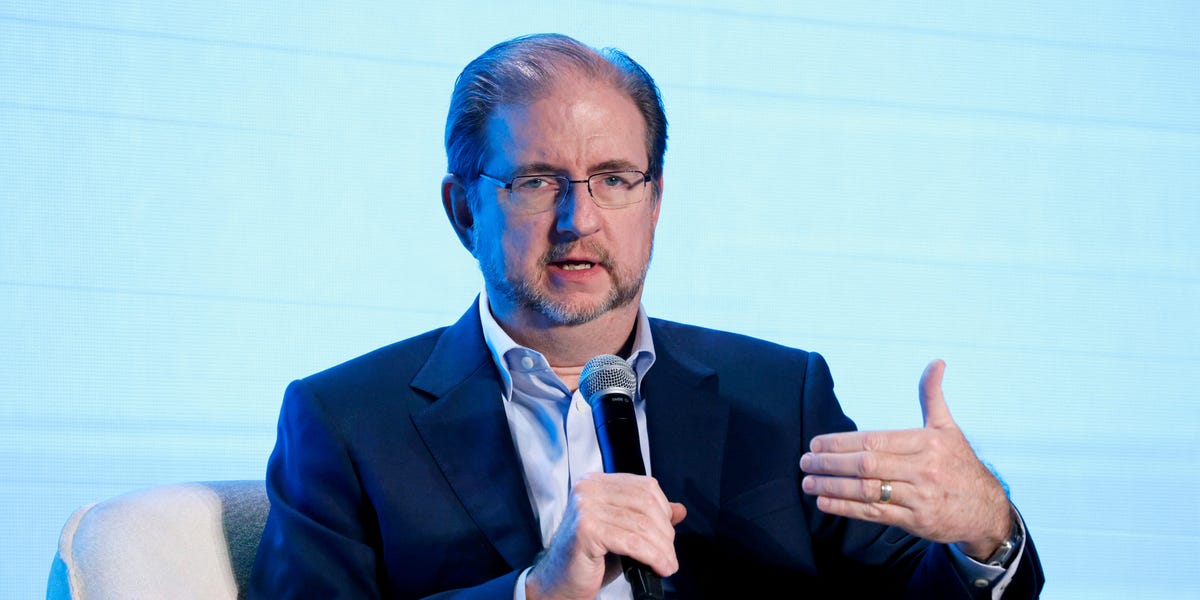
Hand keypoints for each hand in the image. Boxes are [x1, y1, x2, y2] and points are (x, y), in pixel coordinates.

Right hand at [526, 472, 687, 599]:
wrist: (557, 582)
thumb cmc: (586, 558)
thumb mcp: (621, 531)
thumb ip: (647, 517)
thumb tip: (679, 509)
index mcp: (596, 483)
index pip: (644, 486)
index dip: (664, 510)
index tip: (668, 532)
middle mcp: (588, 489)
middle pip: (646, 503)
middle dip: (665, 532)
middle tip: (669, 554)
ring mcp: (585, 507)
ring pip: (642, 525)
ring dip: (662, 549)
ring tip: (668, 564)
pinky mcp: (586, 529)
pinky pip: (632, 542)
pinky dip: (652, 556)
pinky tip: (659, 567)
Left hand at [799, 360, 1010, 559]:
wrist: (987, 509)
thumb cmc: (959, 464)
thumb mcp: (948, 428)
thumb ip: (932, 396)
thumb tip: (937, 362)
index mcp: (926, 443)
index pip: (875, 441)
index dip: (842, 443)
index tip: (816, 443)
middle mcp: (923, 469)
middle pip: (867, 465)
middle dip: (830, 463)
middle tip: (804, 461)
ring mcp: (919, 497)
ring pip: (867, 491)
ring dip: (833, 487)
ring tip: (808, 482)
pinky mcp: (916, 521)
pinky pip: (875, 514)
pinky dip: (846, 508)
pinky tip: (825, 502)